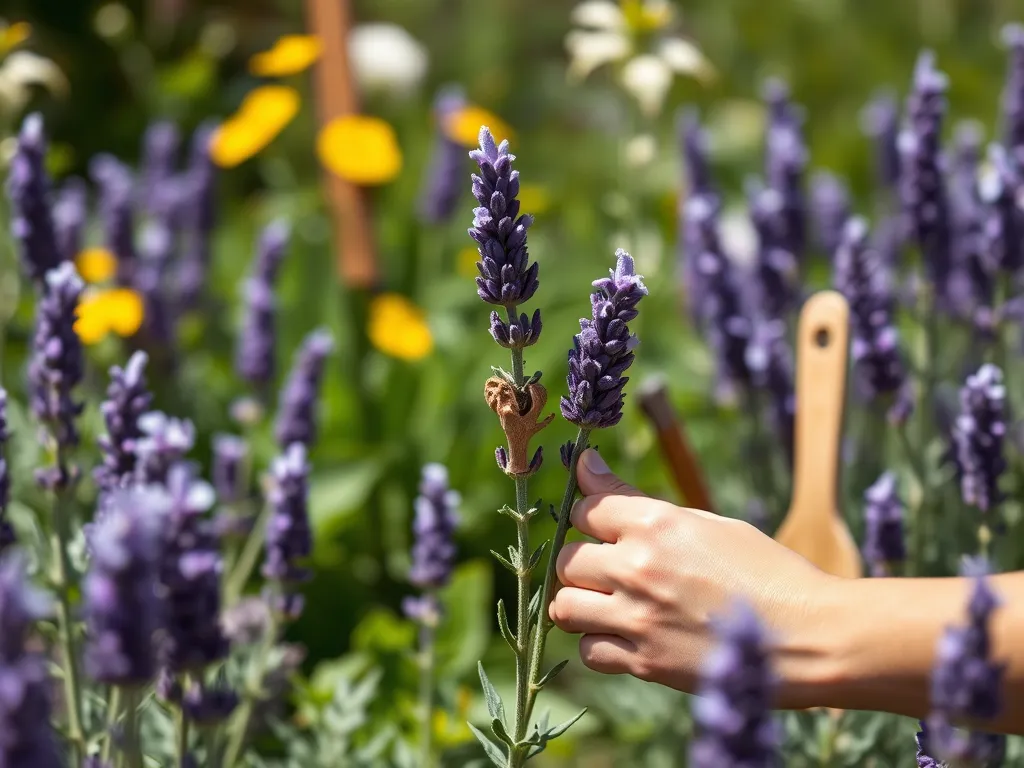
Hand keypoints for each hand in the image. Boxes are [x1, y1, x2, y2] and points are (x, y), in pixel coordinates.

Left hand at [549, 448, 841, 707]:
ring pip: (564, 606)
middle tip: (611, 568)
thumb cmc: (768, 572)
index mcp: (656, 524)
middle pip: (567, 558)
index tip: (603, 524)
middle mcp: (637, 567)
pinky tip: (626, 635)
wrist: (809, 638)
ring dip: (580, 602)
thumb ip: (640, 502)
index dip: (592, 516)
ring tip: (607, 603)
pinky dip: (600, 644)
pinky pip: (589, 651)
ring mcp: (638, 618)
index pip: (584, 508)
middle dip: (583, 561)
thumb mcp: (709, 524)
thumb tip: (587, 467)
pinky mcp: (645, 663)